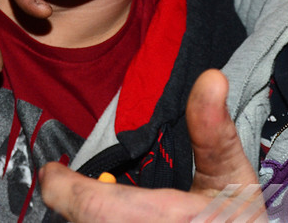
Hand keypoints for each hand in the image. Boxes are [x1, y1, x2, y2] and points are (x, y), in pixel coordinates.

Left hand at [41, 70, 265, 221]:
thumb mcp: (233, 178)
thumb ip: (213, 130)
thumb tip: (211, 79)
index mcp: (159, 220)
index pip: (89, 206)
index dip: (61, 186)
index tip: (54, 171)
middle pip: (83, 221)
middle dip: (75, 201)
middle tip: (69, 182)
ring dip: (88, 216)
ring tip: (91, 200)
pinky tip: (118, 218)